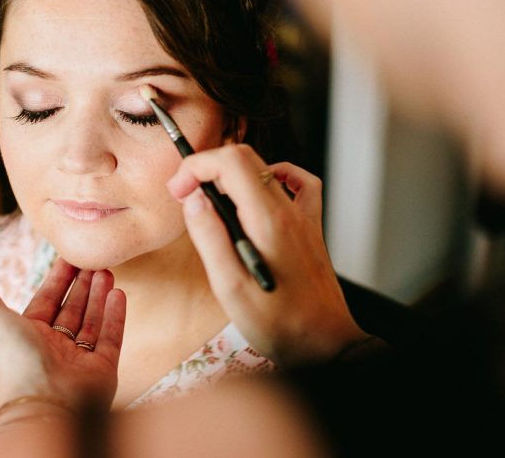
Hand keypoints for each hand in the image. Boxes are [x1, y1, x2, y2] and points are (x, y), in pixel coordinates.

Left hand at [0, 257, 126, 410]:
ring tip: (107, 271)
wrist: (43, 403)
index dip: (57, 280)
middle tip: (94, 262)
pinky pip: (110, 338)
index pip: (46, 301)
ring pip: (92, 321)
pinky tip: (118, 294)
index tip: (69, 258)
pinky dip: (115, 317)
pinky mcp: (102, 369)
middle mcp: (54, 348)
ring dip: (99, 296)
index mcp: (29, 337)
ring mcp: (79, 359)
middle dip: (82, 285)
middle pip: (71, 309)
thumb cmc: (16, 361)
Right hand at [167, 144, 365, 366]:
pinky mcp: (310, 229)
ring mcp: (303, 218)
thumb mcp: (230, 288)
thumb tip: (194, 199)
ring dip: (232, 173)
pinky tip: (258, 195)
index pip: (230, 162)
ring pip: (266, 169)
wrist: (326, 346)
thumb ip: (210, 238)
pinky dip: (276, 177)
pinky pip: (300, 185)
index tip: (178, 190)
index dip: (196, 167)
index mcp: (267, 221)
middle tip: (186, 196)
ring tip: (213, 200)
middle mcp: (289, 211)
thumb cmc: (279, 325)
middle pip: (245, 158)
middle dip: (207, 167)